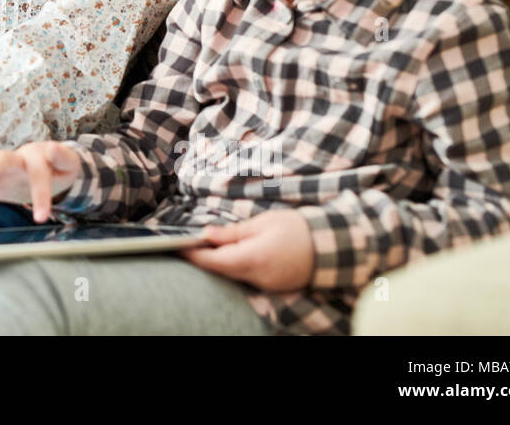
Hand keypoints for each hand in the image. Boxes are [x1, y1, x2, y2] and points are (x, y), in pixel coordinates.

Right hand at [0, 142, 82, 222]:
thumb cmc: (57, 168)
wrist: (45, 168)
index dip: (40, 195)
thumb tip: (53, 148)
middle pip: (7, 159)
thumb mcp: (68, 164)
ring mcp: (2, 166)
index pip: (40, 175)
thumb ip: (63, 157)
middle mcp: (18, 159)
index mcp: (39, 159)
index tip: (41, 216)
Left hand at [179, 209, 314, 291]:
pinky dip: (234, 267)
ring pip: (233, 276)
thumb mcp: (262, 222)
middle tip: (187, 244)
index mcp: (253, 258)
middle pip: (220, 271)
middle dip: (202, 258)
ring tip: (207, 246)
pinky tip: (230, 254)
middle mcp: (258, 277)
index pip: (213, 261)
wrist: (332, 245)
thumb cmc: (297, 228)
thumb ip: (233, 232)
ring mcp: (266, 285)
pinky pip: (246, 278)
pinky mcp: (273, 287)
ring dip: (218, 263)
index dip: (193, 254)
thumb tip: (207, 234)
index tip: (176, 245)